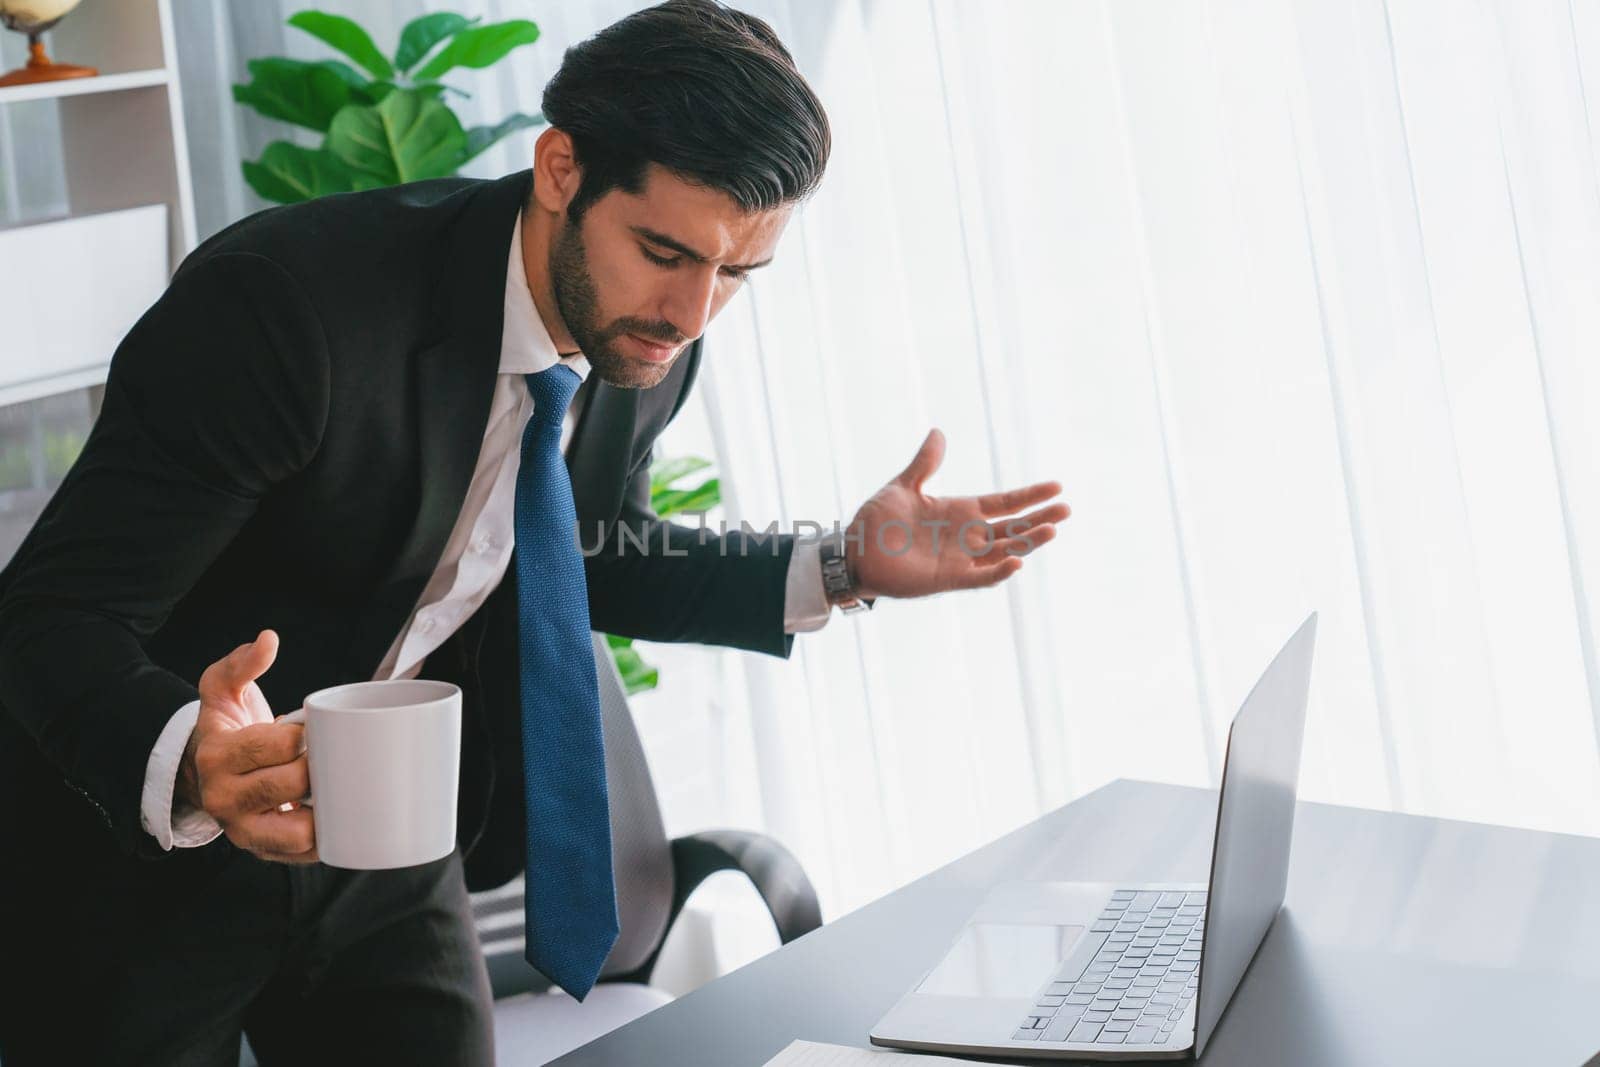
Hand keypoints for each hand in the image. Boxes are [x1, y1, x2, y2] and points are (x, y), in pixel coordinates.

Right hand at [177, 629, 316, 863]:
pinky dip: (324, 843)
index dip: (305, 735)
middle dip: (320, 767)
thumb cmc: (225, 728)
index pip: (277, 745)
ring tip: (338, 790)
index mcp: (217, 756)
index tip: (313, 729)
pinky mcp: (261, 850)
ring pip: (296, 832)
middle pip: (290, 783)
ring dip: (326, 813)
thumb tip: (268, 640)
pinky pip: (300, 856)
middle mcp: (224, 798)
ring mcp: (242, 830)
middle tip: (334, 754)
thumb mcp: (221, 690)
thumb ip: (240, 663)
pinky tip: (339, 821)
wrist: (202, 775)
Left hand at [845, 428, 1068, 600]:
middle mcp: (967, 536)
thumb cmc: (877, 521)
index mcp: (961, 512)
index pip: (1005, 503)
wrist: (854, 551)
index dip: (1030, 495)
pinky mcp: (949, 579)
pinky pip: (981, 576)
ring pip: (1006, 550)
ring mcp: (962, 558)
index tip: (1057, 486)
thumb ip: (925, 463)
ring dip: (1029, 542)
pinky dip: (999, 571)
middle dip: (1040, 518)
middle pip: (1014, 527)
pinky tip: (1017, 562)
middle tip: (1067, 509)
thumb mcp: (903, 485)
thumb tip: (938, 433)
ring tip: (1053, 529)